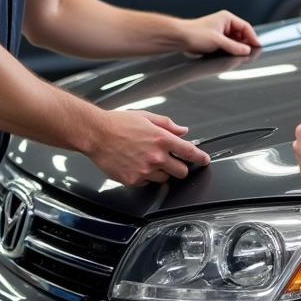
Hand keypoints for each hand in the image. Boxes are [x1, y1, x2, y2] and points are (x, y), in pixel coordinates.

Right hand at [85, 110, 210, 186]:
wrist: (96, 134)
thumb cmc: (118, 123)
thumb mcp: (146, 117)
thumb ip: (167, 124)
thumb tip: (182, 131)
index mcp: (161, 139)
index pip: (189, 151)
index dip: (200, 157)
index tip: (204, 160)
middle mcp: (156, 156)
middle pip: (181, 172)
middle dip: (179, 167)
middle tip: (171, 161)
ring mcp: (145, 170)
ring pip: (165, 179)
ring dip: (162, 173)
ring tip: (147, 161)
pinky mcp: (134, 180)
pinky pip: (147, 183)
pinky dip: (145, 177)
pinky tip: (136, 165)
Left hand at [181, 10, 261, 56]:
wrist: (180, 38)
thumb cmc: (194, 33)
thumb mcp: (217, 41)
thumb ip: (234, 46)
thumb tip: (246, 50)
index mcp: (227, 18)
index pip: (246, 27)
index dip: (253, 37)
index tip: (258, 46)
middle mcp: (225, 24)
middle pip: (242, 34)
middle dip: (246, 44)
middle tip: (250, 53)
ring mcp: (221, 32)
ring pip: (235, 41)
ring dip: (238, 48)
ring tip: (240, 55)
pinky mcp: (216, 40)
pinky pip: (228, 45)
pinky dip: (231, 50)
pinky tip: (231, 55)